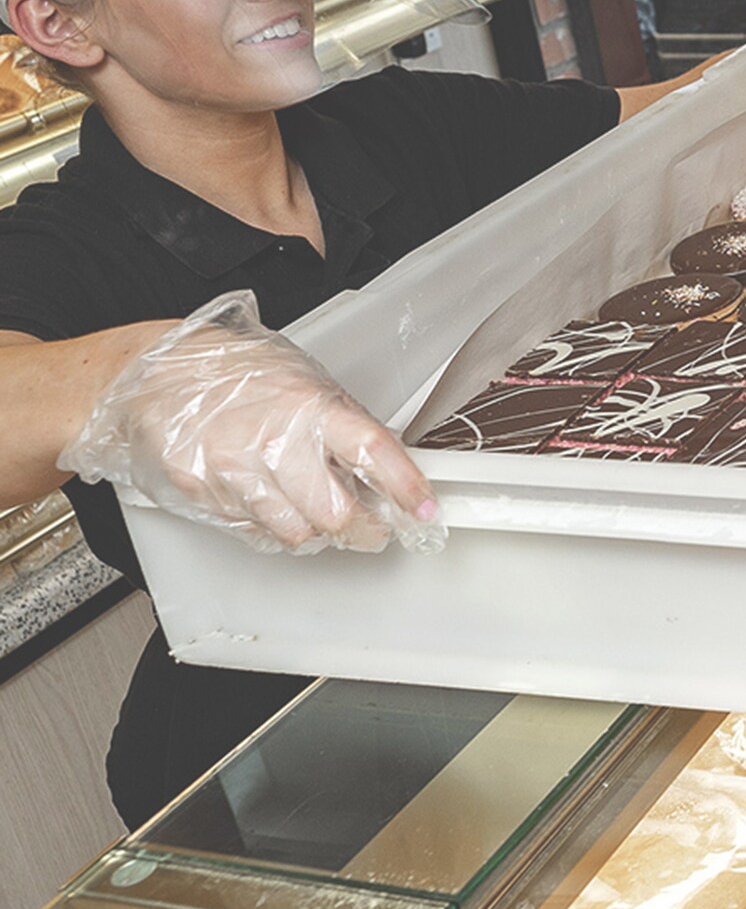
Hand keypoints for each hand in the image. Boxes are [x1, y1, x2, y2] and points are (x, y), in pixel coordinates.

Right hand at [59, 291, 441, 554]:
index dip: (405, 487)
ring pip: (298, 534)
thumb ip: (342, 427)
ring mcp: (237, 470)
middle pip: (337, 515)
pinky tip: (272, 499)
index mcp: (311, 406)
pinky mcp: (206, 493)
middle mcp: (276, 440)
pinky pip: (255, 530)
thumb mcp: (305, 383)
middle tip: (374, 529)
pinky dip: (273, 524)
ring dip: (317, 532)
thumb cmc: (238, 375)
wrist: (157, 374)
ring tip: (318, 510)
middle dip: (364, 530)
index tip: (424, 510)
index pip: (373, 452)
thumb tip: (385, 470)